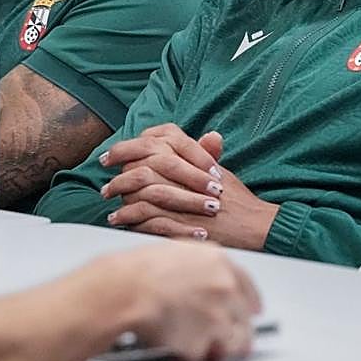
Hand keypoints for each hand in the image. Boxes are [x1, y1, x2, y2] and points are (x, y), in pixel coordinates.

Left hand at [101, 127, 278, 248]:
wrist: (254, 224)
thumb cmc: (237, 200)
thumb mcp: (219, 171)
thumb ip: (203, 155)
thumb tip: (203, 136)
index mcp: (190, 156)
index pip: (149, 146)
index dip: (126, 151)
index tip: (111, 158)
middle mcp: (184, 173)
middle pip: (140, 169)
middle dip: (119, 179)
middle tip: (106, 188)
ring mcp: (180, 197)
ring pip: (140, 192)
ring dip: (121, 200)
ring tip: (111, 209)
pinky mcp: (178, 220)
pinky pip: (145, 216)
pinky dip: (130, 218)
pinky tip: (120, 221)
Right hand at [117, 242, 261, 360]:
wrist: (126, 290)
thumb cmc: (138, 271)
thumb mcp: (176, 255)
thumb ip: (199, 269)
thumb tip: (203, 285)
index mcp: (218, 261)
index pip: (247, 285)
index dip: (250, 301)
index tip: (253, 311)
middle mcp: (225, 286)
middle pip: (244, 317)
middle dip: (236, 331)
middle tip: (224, 340)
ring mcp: (219, 313)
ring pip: (231, 341)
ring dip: (217, 347)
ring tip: (196, 345)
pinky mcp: (207, 339)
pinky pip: (203, 354)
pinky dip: (191, 353)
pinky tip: (175, 342)